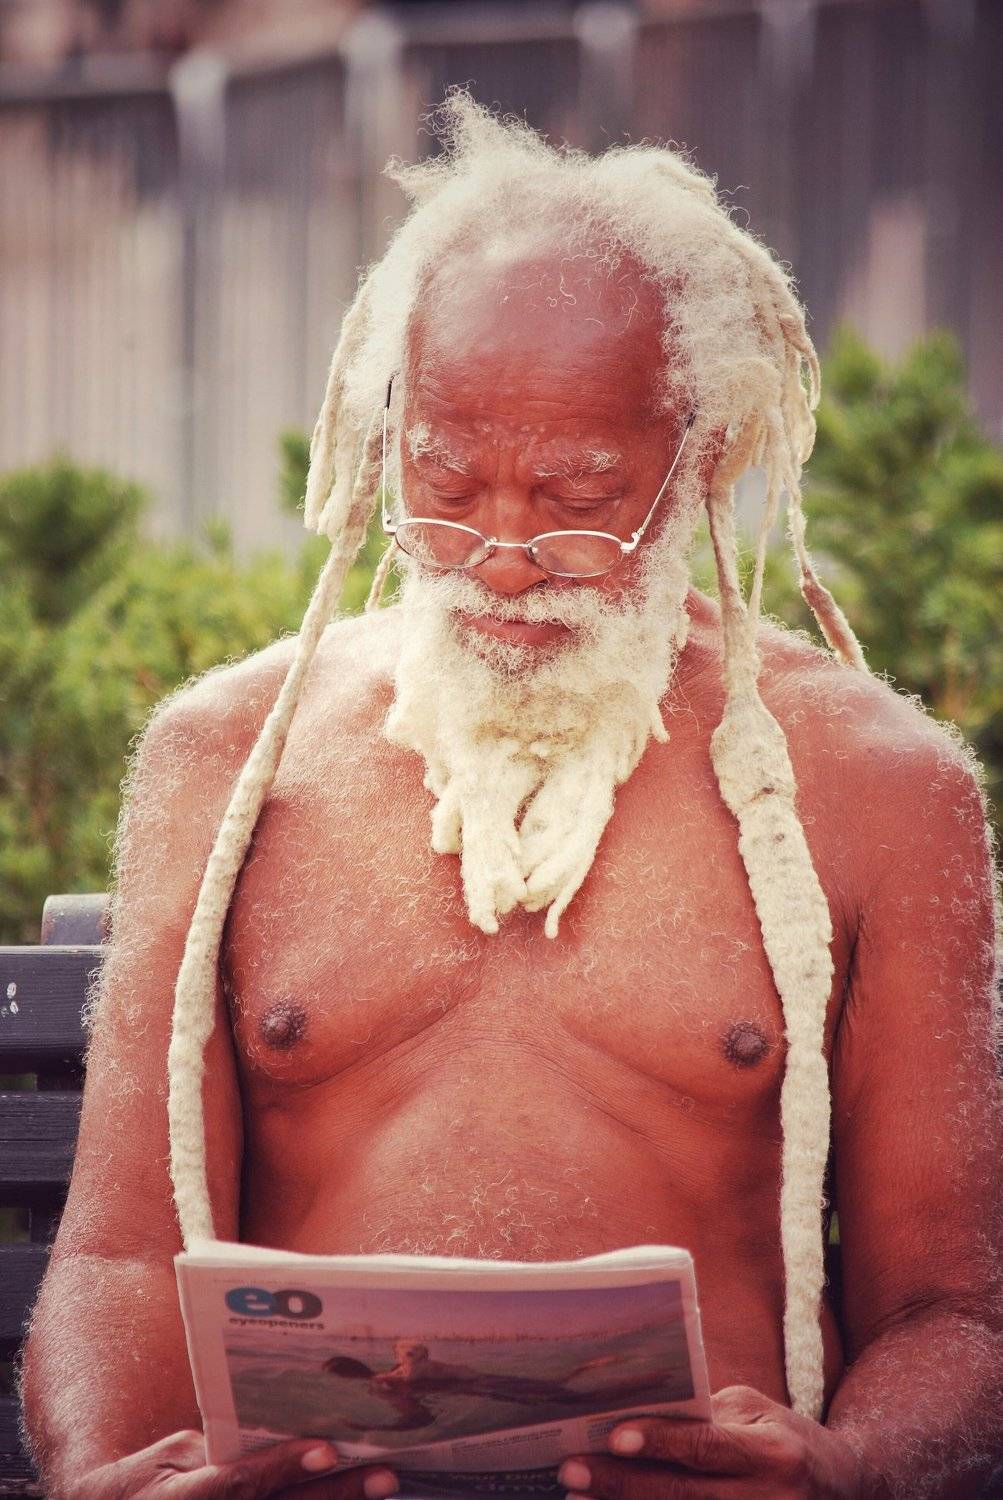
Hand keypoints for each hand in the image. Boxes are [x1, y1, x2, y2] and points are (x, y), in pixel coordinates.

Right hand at [73, 1429, 399, 1499]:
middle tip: (385, 1475)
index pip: (240, 1484)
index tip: (328, 1448)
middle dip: (335, 1496)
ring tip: (381, 1488)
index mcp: (186, 1498)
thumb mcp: (173, 1457)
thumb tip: (282, 1430)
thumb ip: (222, 1449)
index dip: (284, 1467)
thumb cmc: (148, 1482)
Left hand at [557, 1386, 881, 1499]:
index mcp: (771, 1452)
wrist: (849, 1490)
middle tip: (570, 1471)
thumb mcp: (754, 1413)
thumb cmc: (786, 1439)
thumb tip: (636, 1416)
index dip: (659, 1442)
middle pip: (683, 1497)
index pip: (707, 1447)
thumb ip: (703, 1417)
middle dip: (622, 1485)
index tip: (612, 1436)